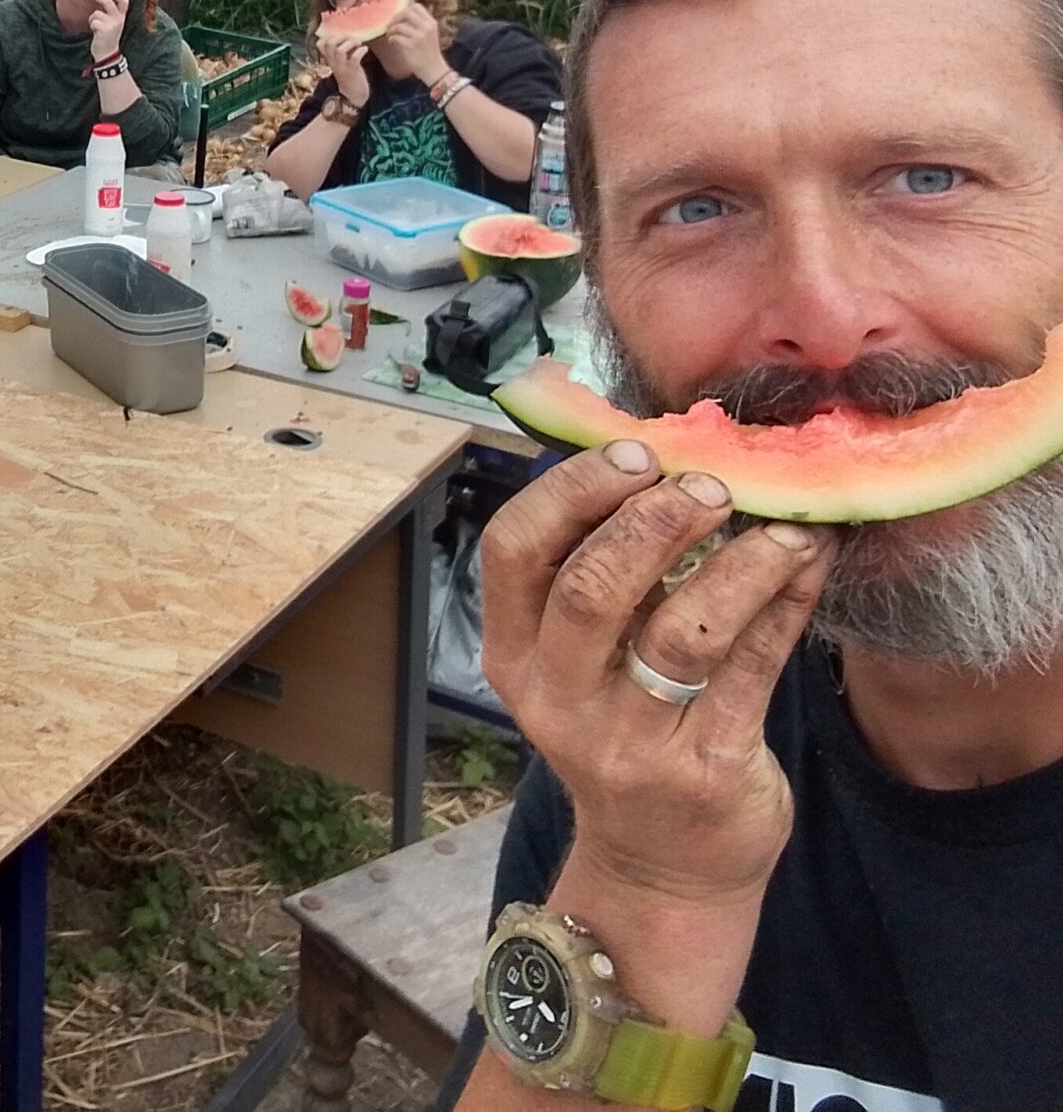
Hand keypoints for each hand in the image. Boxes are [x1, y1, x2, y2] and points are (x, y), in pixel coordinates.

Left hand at [85, 0, 128, 62]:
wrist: (107, 55)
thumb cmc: (107, 37)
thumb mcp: (113, 23)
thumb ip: (110, 12)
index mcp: (121, 17)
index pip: (123, 0)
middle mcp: (119, 19)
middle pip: (108, 1)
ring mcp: (112, 25)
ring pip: (97, 13)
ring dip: (92, 19)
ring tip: (95, 27)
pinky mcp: (104, 30)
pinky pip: (93, 21)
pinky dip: (91, 25)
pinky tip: (95, 32)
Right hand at [317, 31, 371, 110]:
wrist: (353, 96)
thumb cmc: (349, 76)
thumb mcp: (341, 63)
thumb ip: (342, 51)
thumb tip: (349, 36)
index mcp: (330, 59)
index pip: (320, 43)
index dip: (330, 36)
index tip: (342, 36)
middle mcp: (333, 62)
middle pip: (329, 43)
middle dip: (341, 36)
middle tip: (352, 39)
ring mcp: (342, 67)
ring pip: (339, 50)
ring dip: (350, 42)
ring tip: (359, 43)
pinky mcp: (352, 71)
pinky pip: (354, 58)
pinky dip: (361, 50)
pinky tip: (365, 50)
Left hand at [375, 3, 448, 86]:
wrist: (434, 69)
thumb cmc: (429, 52)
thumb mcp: (430, 34)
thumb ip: (421, 24)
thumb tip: (405, 14)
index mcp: (431, 23)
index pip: (416, 6)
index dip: (405, 10)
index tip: (400, 18)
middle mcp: (426, 27)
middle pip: (406, 12)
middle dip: (396, 18)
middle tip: (391, 25)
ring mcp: (419, 36)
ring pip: (399, 25)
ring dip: (391, 30)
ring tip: (390, 35)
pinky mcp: (411, 46)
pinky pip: (396, 37)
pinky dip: (391, 38)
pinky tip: (392, 41)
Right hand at [478, 443, 835, 912]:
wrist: (662, 866)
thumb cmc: (624, 732)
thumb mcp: (577, 666)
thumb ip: (598, 578)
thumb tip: (663, 461)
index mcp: (514, 656)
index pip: (513, 552)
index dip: (570, 492)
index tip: (632, 453)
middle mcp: (560, 699)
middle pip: (591, 588)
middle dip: (653, 519)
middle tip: (709, 483)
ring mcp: (630, 742)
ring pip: (679, 632)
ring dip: (737, 563)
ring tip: (779, 523)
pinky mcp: (708, 770)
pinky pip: (752, 671)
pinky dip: (785, 604)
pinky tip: (808, 562)